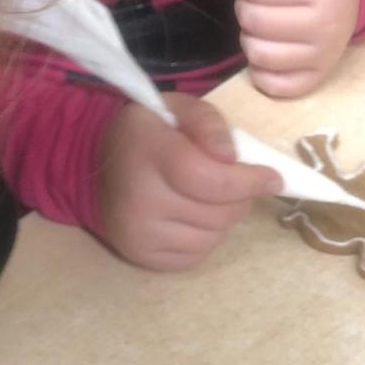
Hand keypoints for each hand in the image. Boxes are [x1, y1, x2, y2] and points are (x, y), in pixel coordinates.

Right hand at [98, 95, 281, 270]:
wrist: (92, 164)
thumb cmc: (145, 133)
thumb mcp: (176, 108)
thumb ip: (209, 123)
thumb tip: (232, 158)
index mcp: (150, 153)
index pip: (212, 179)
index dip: (249, 181)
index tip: (273, 178)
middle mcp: (140, 199)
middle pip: (219, 212)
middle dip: (239, 197)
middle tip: (233, 182)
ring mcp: (139, 232)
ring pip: (213, 237)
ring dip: (222, 218)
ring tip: (207, 198)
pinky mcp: (141, 256)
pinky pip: (197, 255)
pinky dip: (205, 236)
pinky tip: (190, 216)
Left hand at [222, 0, 359, 97]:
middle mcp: (328, 24)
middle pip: (254, 22)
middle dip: (246, 9)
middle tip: (262, 3)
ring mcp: (324, 56)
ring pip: (258, 55)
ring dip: (249, 38)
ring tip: (265, 24)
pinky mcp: (316, 78)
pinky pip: (272, 85)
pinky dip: (260, 70)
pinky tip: (269, 49)